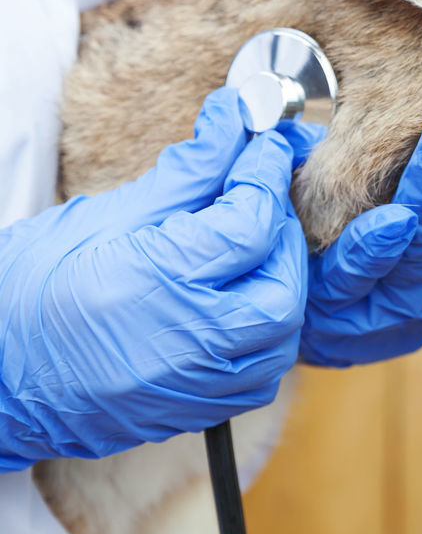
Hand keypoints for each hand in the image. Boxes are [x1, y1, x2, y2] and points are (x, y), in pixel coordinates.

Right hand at [0, 88, 306, 470]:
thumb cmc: (25, 292)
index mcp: (156, 283)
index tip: (264, 145)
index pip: (249, 221)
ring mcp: (195, 386)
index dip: (264, 174)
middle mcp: (185, 342)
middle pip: (281, 281)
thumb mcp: (102, 217)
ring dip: (281, 279)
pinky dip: (267, 330)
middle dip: (281, 231)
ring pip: (283, 331)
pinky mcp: (199, 410)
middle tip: (260, 195)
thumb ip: (185, 174)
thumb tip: (231, 124)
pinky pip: (264, 371)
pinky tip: (242, 298)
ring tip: (251, 246)